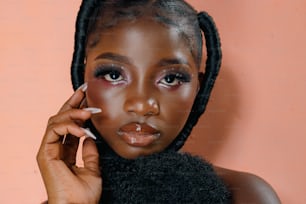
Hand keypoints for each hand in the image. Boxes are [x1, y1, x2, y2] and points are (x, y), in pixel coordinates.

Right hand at [37, 84, 101, 203]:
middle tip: (85, 90)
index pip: (70, 125)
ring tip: (89, 112)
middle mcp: (55, 148)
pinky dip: (69, 126)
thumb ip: (90, 153)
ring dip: (73, 113)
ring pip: (56, 121)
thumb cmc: (84, 195)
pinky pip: (54, 131)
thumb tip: (91, 138)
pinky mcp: (45, 154)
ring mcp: (49, 150)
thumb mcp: (93, 169)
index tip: (88, 96)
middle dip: (73, 102)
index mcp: (65, 151)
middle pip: (61, 118)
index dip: (78, 109)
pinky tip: (83, 130)